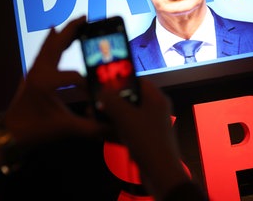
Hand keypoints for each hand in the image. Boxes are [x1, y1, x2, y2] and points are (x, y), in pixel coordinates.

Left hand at [3, 15, 106, 148]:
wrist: (10, 134)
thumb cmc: (36, 130)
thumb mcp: (67, 129)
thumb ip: (93, 128)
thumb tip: (116, 128)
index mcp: (47, 81)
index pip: (76, 76)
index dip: (90, 86)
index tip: (100, 97)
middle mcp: (40, 71)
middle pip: (57, 44)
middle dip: (72, 31)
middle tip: (86, 18)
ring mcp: (34, 71)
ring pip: (50, 46)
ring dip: (63, 34)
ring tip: (76, 23)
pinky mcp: (32, 75)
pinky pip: (44, 52)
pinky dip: (52, 41)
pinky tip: (54, 32)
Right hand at [96, 79, 190, 199]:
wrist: (160, 173)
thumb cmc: (148, 141)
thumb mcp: (125, 116)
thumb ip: (111, 100)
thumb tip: (102, 92)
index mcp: (156, 99)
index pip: (138, 81)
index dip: (121, 80)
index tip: (104, 82)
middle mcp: (155, 110)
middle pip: (130, 99)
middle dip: (111, 101)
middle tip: (95, 101)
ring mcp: (150, 126)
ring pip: (127, 116)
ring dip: (109, 116)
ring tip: (92, 116)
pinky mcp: (145, 140)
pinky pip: (127, 130)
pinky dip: (114, 130)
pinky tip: (99, 132)